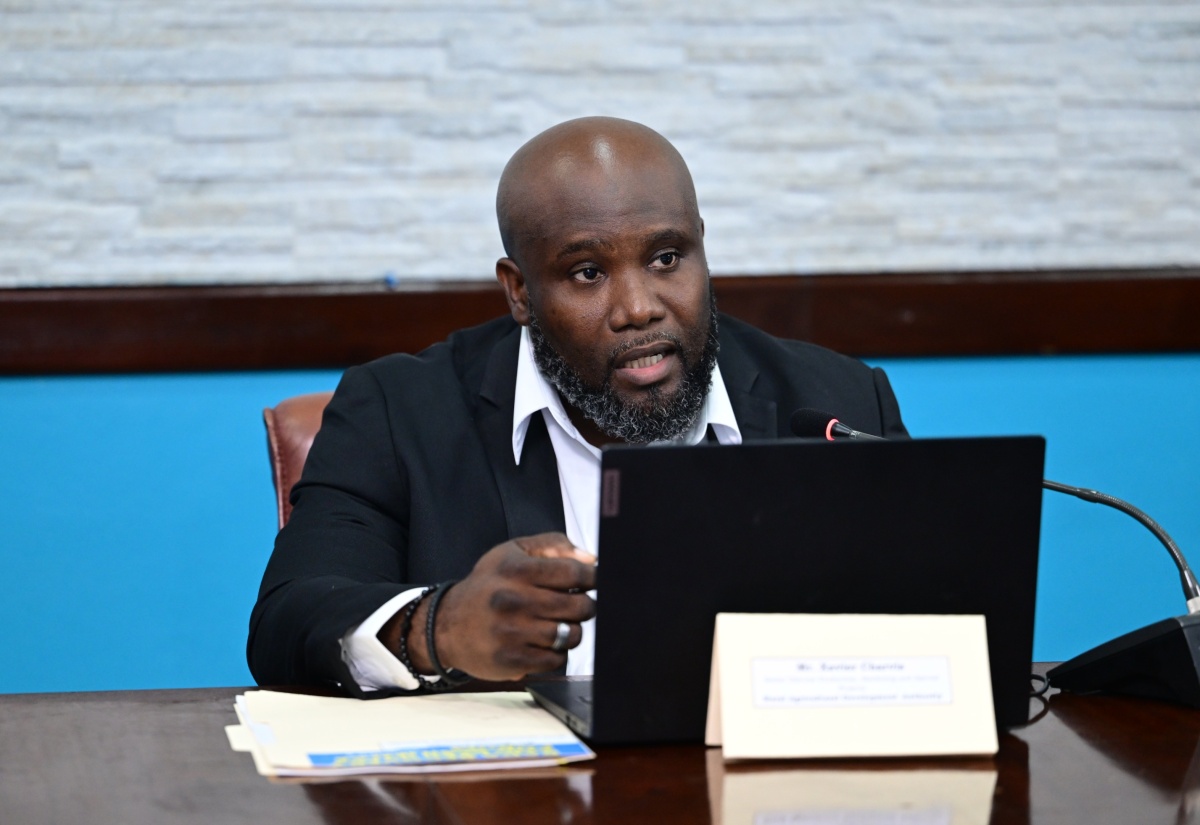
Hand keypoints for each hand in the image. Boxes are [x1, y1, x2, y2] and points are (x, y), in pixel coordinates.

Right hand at [386, 532, 596, 681]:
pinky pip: (556, 660)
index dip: (592, 577)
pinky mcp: (511, 660)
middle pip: (578, 606)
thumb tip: (591, 558)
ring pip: (571, 635)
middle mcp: (513, 600)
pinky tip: (545, 643)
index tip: (593, 581)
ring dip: (572, 630)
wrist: (446, 625)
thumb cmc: (488, 585)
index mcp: (515, 570)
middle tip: (578, 605)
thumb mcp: (512, 552)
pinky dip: (557, 653)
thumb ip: (553, 546)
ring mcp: (511, 633)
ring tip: (559, 624)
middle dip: (585, 605)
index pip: (573, 572)